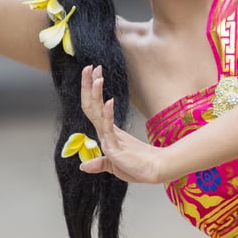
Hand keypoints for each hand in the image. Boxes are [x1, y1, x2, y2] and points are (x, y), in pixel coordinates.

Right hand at [78, 65, 167, 183]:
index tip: (92, 71)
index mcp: (105, 133)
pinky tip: (109, 101)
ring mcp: (108, 141)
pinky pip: (109, 129)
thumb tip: (83, 165)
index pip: (92, 107)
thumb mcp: (116, 161)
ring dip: (96, 95)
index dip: (89, 90)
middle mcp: (104, 135)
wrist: (155, 170)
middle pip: (90, 107)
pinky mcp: (114, 150)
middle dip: (87, 86)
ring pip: (96, 114)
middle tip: (88, 67)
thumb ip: (100, 162)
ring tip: (97, 77)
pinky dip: (108, 115)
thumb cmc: (137, 164)